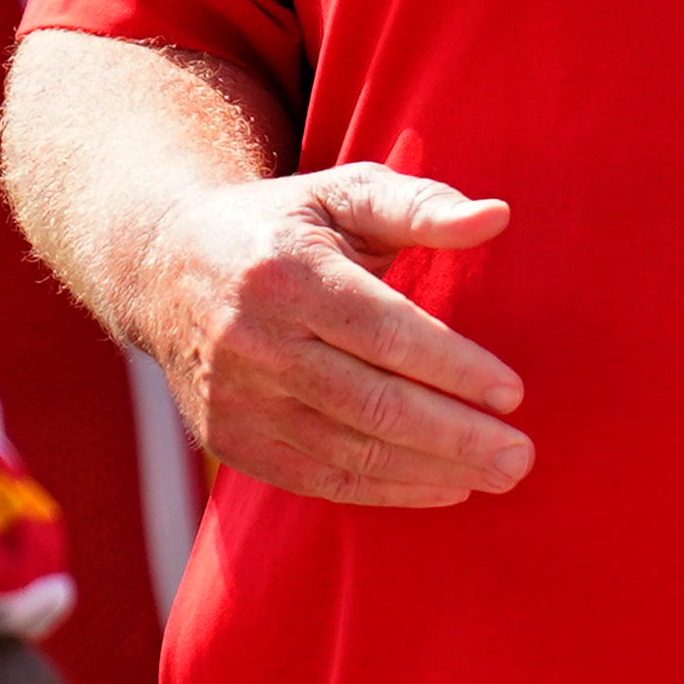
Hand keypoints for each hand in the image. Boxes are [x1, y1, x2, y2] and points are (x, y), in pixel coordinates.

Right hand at [119, 163, 527, 504]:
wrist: (163, 265)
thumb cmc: (281, 225)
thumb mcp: (343, 193)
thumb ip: (420, 205)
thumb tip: (495, 217)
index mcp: (285, 272)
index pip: (383, 332)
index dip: (451, 367)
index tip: (513, 392)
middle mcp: (252, 340)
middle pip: (371, 403)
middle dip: (455, 435)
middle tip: (520, 455)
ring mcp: (235, 397)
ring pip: (348, 451)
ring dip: (431, 471)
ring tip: (498, 474)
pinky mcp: (228, 438)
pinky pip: (318, 478)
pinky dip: (385, 491)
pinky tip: (443, 486)